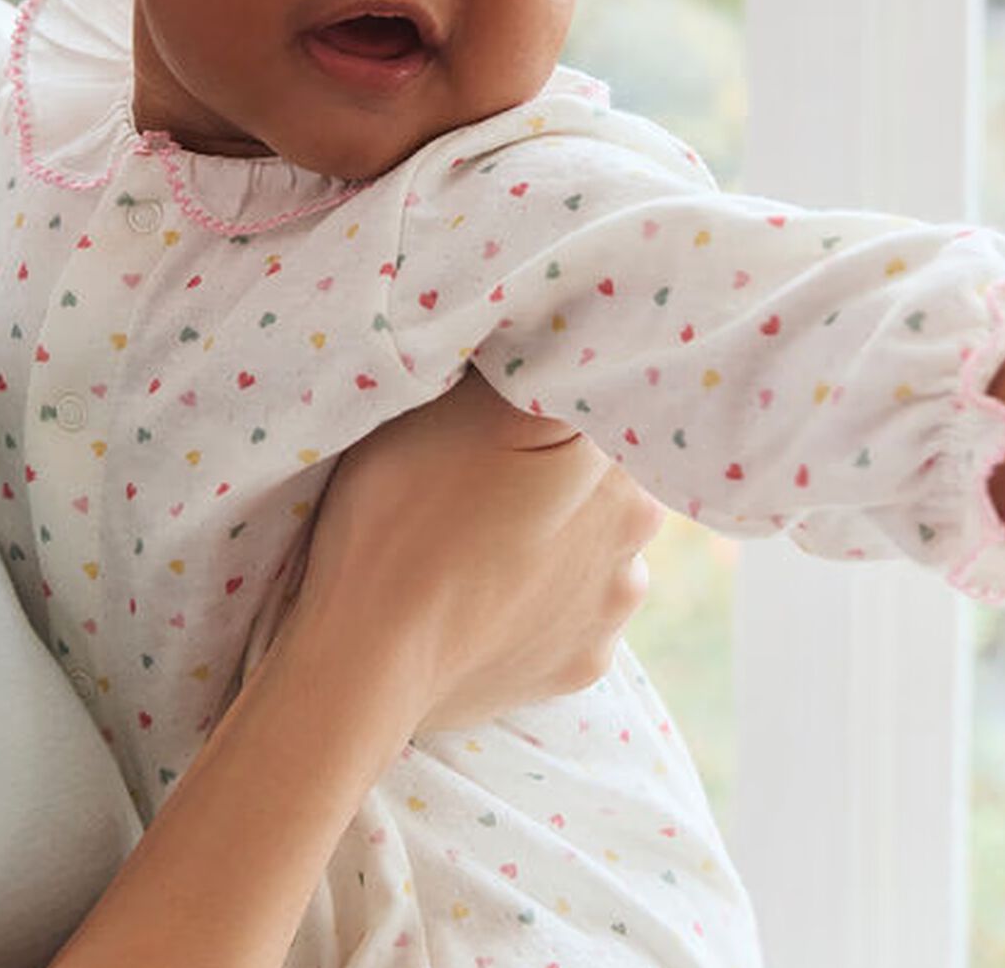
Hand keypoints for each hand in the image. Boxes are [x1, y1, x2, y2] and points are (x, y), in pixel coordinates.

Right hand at [286, 368, 661, 732]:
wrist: (368, 659)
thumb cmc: (401, 514)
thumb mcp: (451, 406)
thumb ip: (520, 372)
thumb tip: (562, 339)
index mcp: (609, 455)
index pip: (603, 400)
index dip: (556, 396)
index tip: (509, 408)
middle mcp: (636, 529)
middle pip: (604, 472)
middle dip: (558, 468)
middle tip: (484, 472)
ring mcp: (612, 605)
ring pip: (596, 543)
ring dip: (557, 537)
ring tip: (482, 542)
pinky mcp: (585, 665)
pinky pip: (573, 612)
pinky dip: (542, 600)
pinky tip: (487, 593)